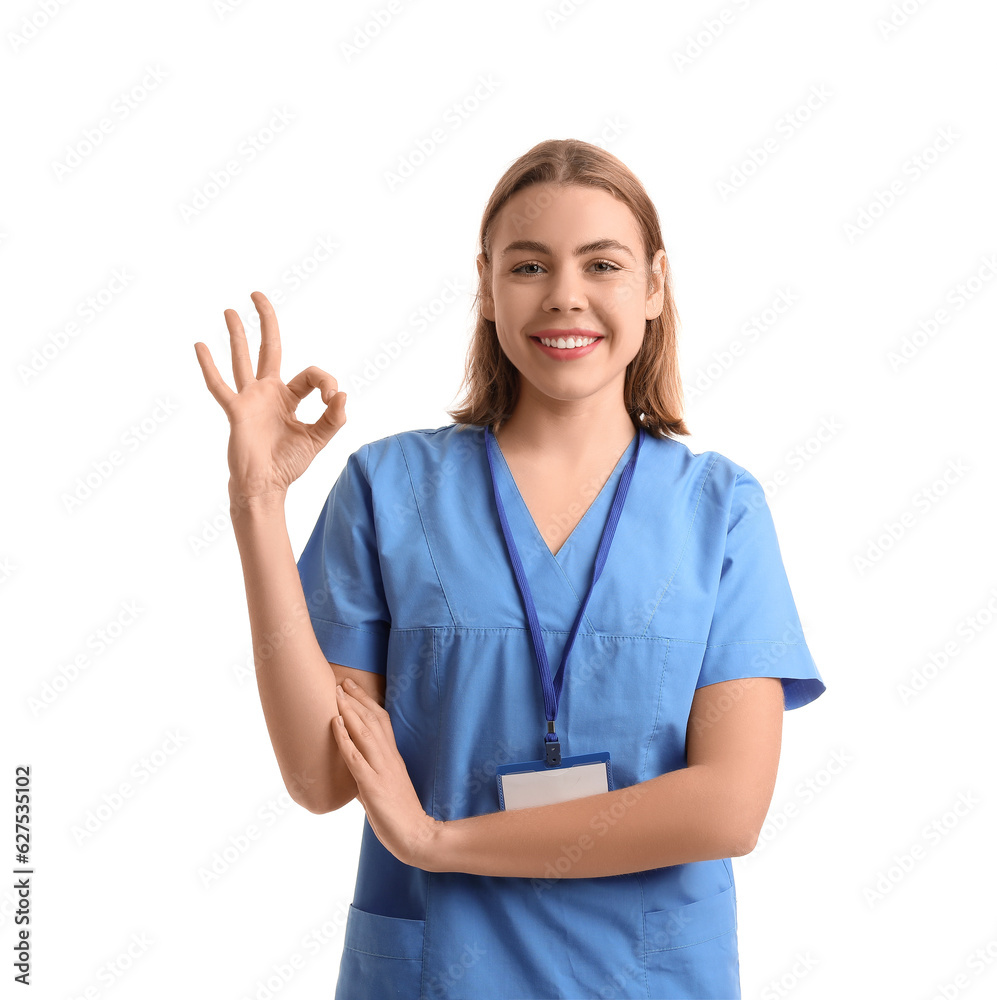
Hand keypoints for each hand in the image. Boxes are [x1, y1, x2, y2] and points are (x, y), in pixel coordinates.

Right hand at [193, 291, 346, 504]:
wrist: (265, 485)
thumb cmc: (288, 464)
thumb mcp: (318, 439)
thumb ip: (333, 418)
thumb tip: (342, 395)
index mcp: (289, 397)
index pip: (310, 375)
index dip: (326, 382)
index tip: (332, 399)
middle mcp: (268, 393)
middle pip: (268, 348)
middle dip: (265, 321)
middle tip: (257, 295)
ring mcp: (250, 399)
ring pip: (242, 359)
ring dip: (237, 334)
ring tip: (229, 310)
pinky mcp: (236, 410)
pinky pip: (220, 385)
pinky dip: (209, 366)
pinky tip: (200, 346)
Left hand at [332, 678, 441, 870]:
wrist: (417, 836)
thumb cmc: (400, 816)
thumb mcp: (386, 787)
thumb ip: (371, 775)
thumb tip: (354, 771)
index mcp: (393, 758)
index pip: (382, 721)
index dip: (367, 702)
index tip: (352, 687)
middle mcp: (389, 758)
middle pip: (373, 720)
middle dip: (356, 699)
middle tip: (341, 681)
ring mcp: (381, 770)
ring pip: (365, 733)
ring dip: (349, 712)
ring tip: (336, 694)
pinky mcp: (372, 785)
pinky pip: (356, 757)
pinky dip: (344, 738)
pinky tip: (335, 724)